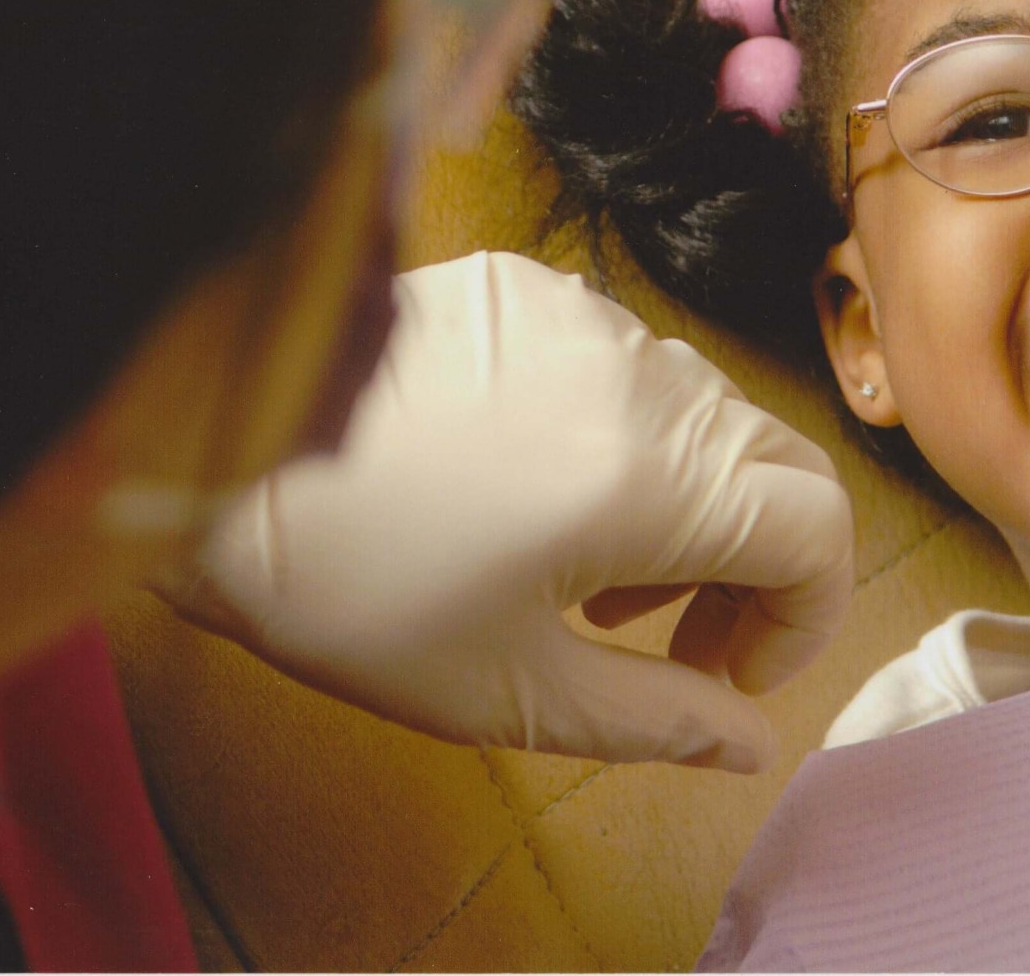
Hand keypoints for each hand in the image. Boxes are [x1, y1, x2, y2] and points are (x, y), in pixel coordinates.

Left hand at [166, 251, 852, 770]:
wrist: (207, 456)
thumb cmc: (351, 591)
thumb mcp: (511, 692)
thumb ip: (660, 719)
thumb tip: (751, 742)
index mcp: (656, 479)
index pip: (822, 528)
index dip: (805, 618)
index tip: (726, 674)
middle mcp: (646, 377)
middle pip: (778, 462)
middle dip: (754, 564)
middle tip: (668, 638)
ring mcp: (589, 316)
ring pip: (704, 412)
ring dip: (688, 502)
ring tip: (587, 575)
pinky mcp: (530, 287)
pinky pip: (624, 362)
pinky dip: (621, 433)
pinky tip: (533, 482)